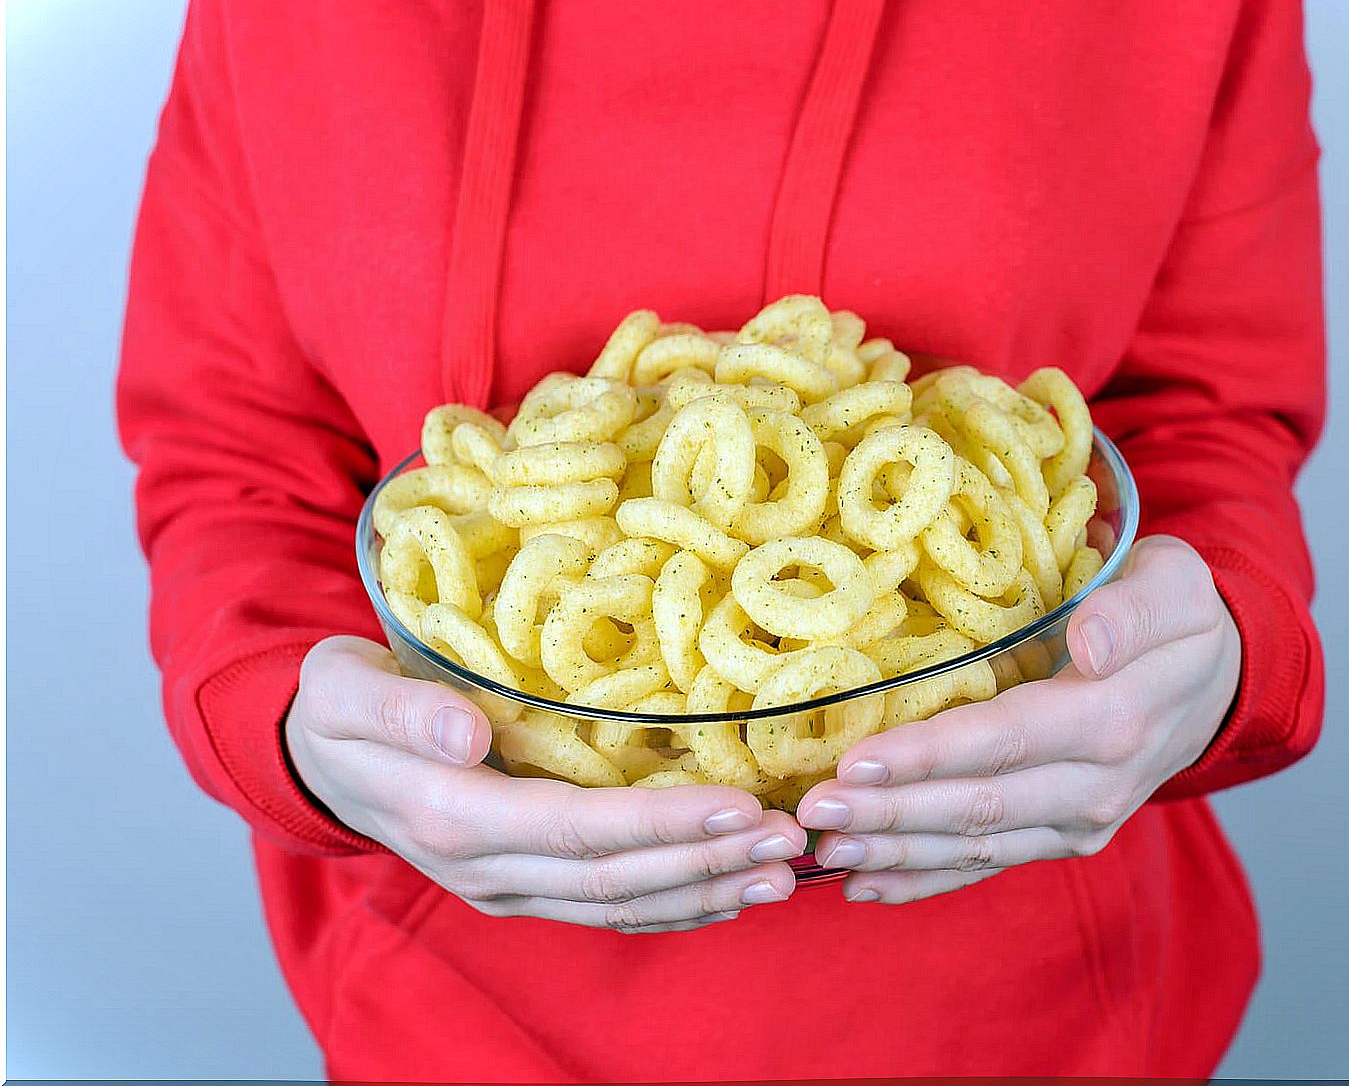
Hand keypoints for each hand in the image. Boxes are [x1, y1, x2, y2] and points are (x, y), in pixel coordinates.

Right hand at [285, 637, 805, 931]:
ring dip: (701, 891)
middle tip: (788, 838)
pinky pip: (602, 908)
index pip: (575, 829)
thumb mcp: (344, 687)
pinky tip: (724, 894)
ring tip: (778, 871)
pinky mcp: (517, 886)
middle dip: (705, 860)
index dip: (660, 826)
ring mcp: (501, 886)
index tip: (737, 806)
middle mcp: (483, 868)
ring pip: (615, 904)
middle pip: (611, 877)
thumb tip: (467, 734)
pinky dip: (669, 906)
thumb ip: (400, 710)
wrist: (315, 756)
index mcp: (451, 816)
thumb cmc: (337, 706)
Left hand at [795, 535, 1240, 903]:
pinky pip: (988, 865)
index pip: (1006, 741)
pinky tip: (865, 886)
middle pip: (979, 805)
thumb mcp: (1176, 586)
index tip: (859, 760)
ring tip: (827, 849)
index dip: (931, 755)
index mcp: (1115, 719)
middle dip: (891, 812)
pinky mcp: (1062, 838)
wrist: (1218, 680)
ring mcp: (1080, 822)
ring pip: (976, 845)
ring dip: (897, 851)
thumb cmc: (1178, 617)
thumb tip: (1090, 645)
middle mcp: (1096, 785)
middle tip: (815, 811)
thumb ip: (1135, 611)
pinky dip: (925, 881)